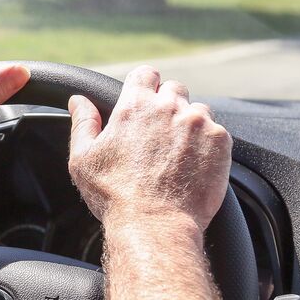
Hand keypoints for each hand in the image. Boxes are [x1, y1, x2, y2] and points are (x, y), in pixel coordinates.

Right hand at [67, 66, 230, 230]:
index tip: (144, 101)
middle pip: (174, 89)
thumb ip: (83, 123)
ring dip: (189, 125)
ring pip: (198, 111)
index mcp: (135, 105)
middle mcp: (170, 107)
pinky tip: (193, 166)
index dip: (144, 86)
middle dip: (168, 105)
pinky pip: (216, 133)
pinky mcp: (220, 142)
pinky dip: (207, 146)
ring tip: (177, 155)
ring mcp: (198, 122)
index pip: (145, 73)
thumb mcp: (84, 159)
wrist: (155, 225)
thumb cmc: (115, 196)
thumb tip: (78, 100)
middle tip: (159, 136)